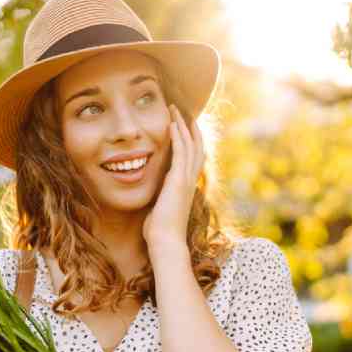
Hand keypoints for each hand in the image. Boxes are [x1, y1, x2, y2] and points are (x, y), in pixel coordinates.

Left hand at [142, 103, 204, 249]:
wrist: (165, 242)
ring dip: (182, 125)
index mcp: (187, 186)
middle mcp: (191, 180)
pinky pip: (180, 152)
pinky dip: (177, 137)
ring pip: (190, 145)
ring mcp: (187, 180)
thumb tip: (155, 196)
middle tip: (184, 111)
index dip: (190, 140)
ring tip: (175, 110)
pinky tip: (171, 124)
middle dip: (190, 127)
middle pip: (197, 146)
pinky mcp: (178, 180)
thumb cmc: (160, 231)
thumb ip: (161, 198)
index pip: (193, 157)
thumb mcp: (160, 209)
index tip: (183, 126)